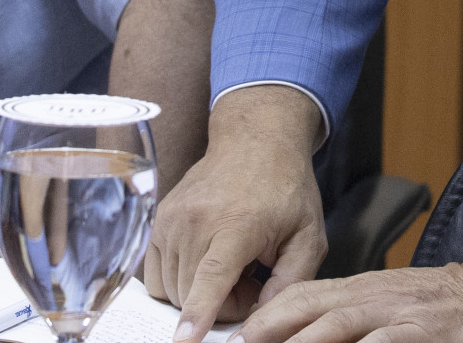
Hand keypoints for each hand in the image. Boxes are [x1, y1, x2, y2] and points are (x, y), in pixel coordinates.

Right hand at [146, 85, 327, 341]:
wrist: (257, 139)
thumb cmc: (286, 189)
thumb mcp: (308, 236)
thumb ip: (290, 282)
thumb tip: (263, 319)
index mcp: (236, 224)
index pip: (210, 279)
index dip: (197, 315)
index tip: (183, 342)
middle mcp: (195, 220)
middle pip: (189, 294)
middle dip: (221, 305)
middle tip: (253, 281)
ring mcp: (171, 218)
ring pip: (169, 288)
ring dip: (198, 293)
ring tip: (233, 268)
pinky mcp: (159, 219)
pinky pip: (155, 273)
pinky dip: (179, 280)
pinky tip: (208, 262)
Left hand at [226, 260, 462, 342]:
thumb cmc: (442, 305)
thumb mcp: (391, 303)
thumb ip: (352, 318)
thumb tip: (309, 333)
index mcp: (363, 288)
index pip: (303, 295)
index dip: (267, 315)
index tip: (238, 336)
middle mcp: (374, 296)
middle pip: (311, 307)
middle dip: (270, 329)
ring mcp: (399, 312)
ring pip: (341, 324)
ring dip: (304, 342)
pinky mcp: (425, 330)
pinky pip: (388, 341)